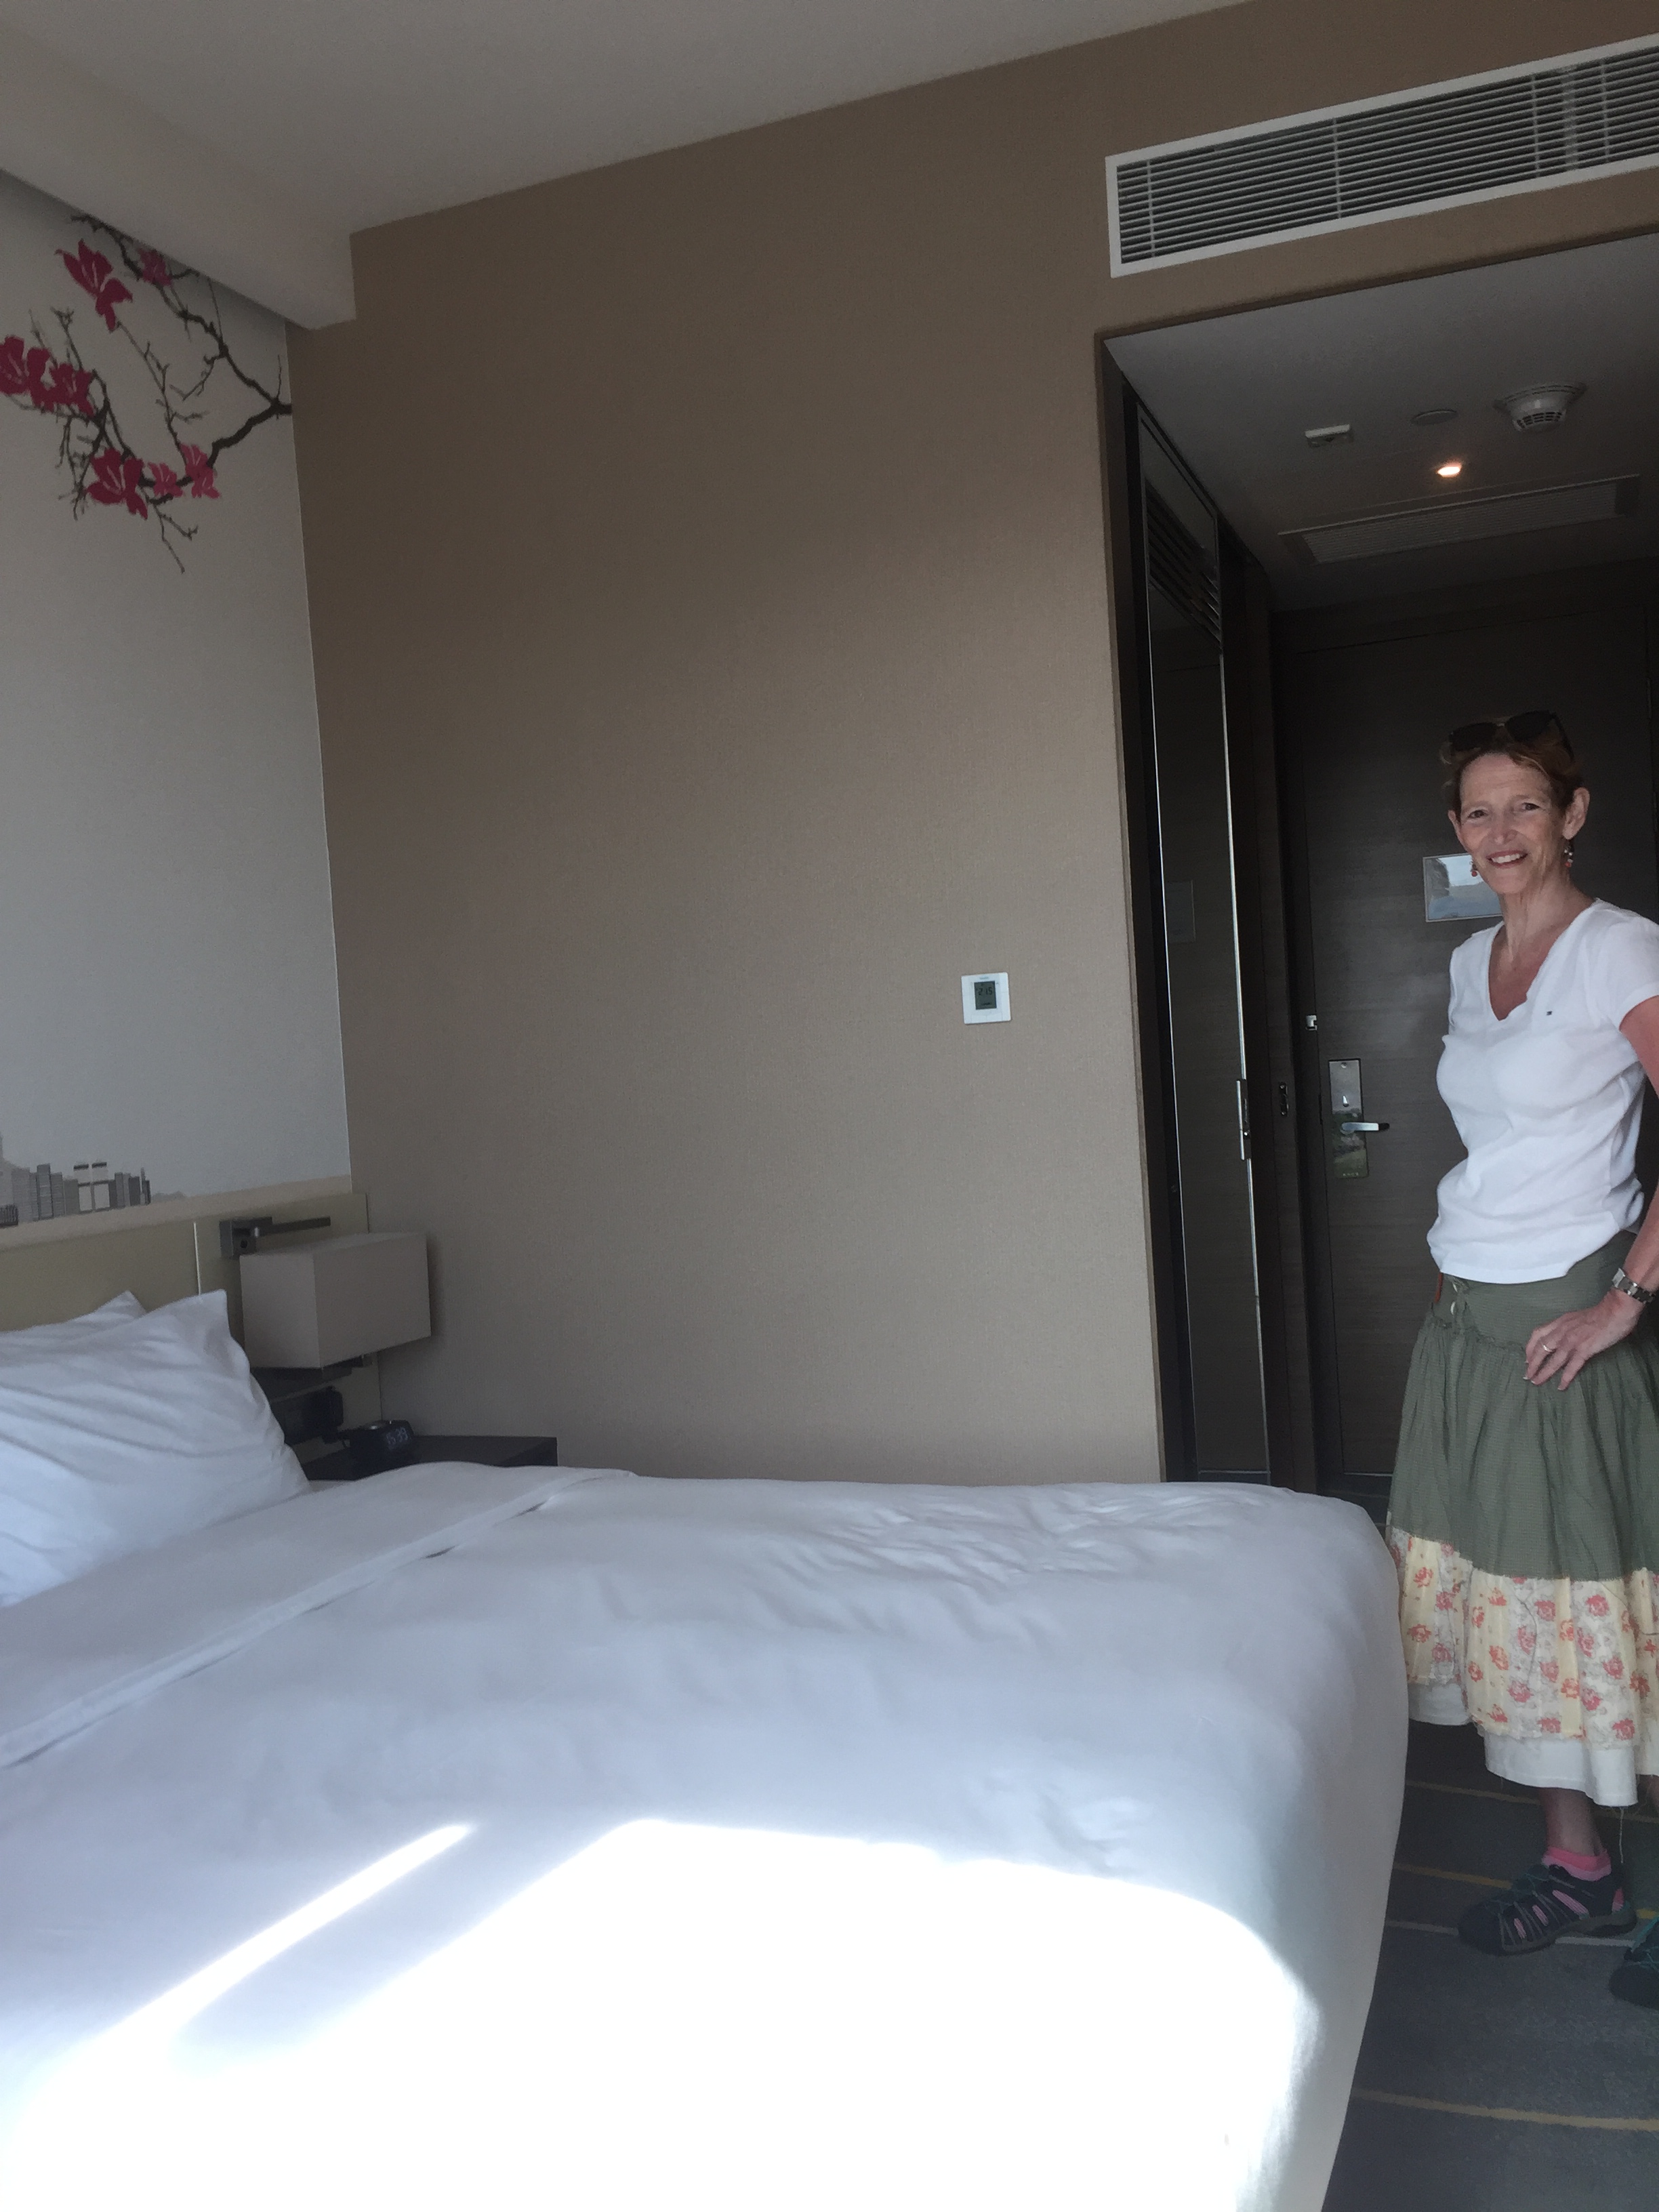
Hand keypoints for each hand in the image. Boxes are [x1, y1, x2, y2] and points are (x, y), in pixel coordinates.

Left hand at [1525, 1291, 1642, 1389]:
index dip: (1530, 1348)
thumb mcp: (1576, 1317)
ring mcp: (1572, 1340)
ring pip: (1553, 1360)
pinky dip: (1565, 1377)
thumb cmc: (1600, 1313)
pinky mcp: (1584, 1349)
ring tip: (1537, 1382)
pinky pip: (1571, 1366)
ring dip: (1544, 1372)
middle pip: (1540, 1349)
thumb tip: (1562, 1337)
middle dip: (1532, 1363)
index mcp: (1560, 1322)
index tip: (1527, 1358)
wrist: (1616, 1311)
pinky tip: (1561, 1386)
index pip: (1537, 1334)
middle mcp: (1562, 1331)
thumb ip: (1567, 1327)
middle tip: (1528, 1375)